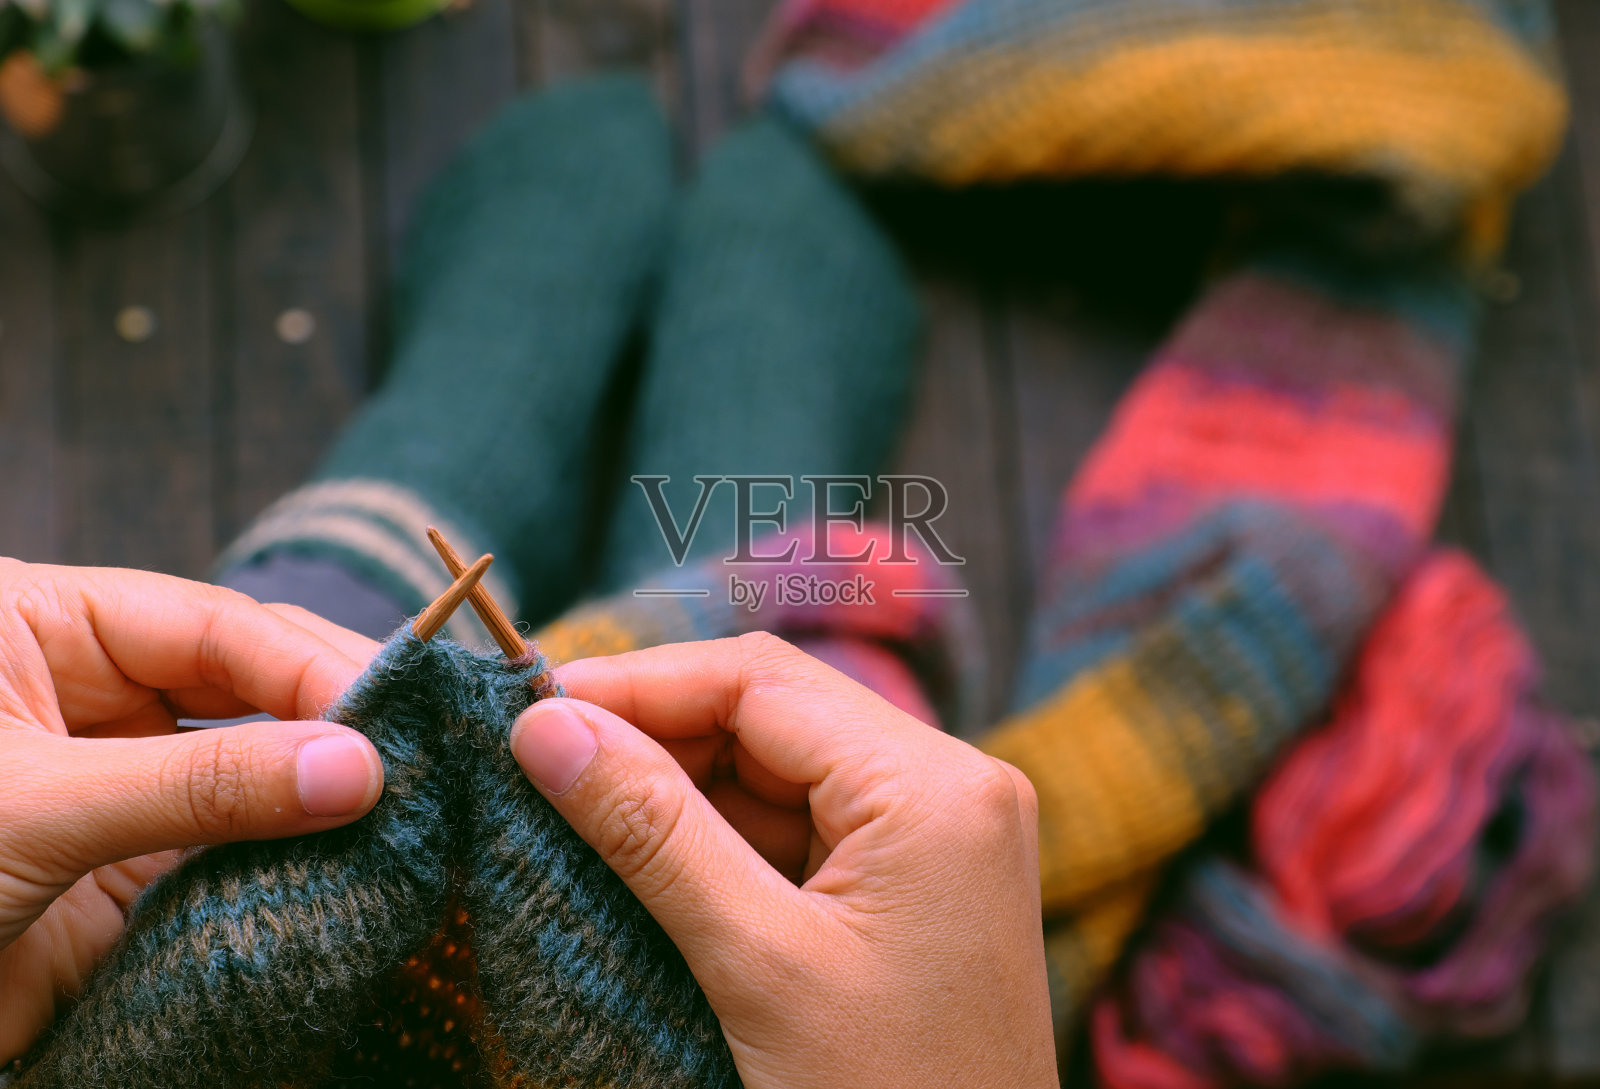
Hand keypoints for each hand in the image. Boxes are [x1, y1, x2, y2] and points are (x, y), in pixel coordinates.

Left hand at [0, 560, 383, 1061]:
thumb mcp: (30, 807)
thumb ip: (196, 786)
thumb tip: (353, 769)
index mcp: (43, 626)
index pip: (212, 624)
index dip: (308, 666)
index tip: (391, 719)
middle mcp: (88, 695)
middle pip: (242, 683)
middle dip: (330, 716)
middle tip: (426, 753)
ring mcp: (112, 783)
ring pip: (246, 767)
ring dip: (319, 790)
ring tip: (411, 804)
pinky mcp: (123, 874)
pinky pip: (225, 852)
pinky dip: (286, 862)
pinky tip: (349, 864)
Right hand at [510, 632, 1057, 1088]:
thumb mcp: (756, 965)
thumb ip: (651, 831)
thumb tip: (547, 724)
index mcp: (935, 786)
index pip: (762, 682)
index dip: (639, 683)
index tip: (532, 705)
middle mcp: (952, 788)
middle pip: (773, 716)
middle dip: (655, 733)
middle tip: (539, 759)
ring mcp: (939, 837)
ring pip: (780, 771)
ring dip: (679, 789)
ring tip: (571, 809)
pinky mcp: (916, 887)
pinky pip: (803, 830)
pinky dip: (721, 840)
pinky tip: (642, 860)